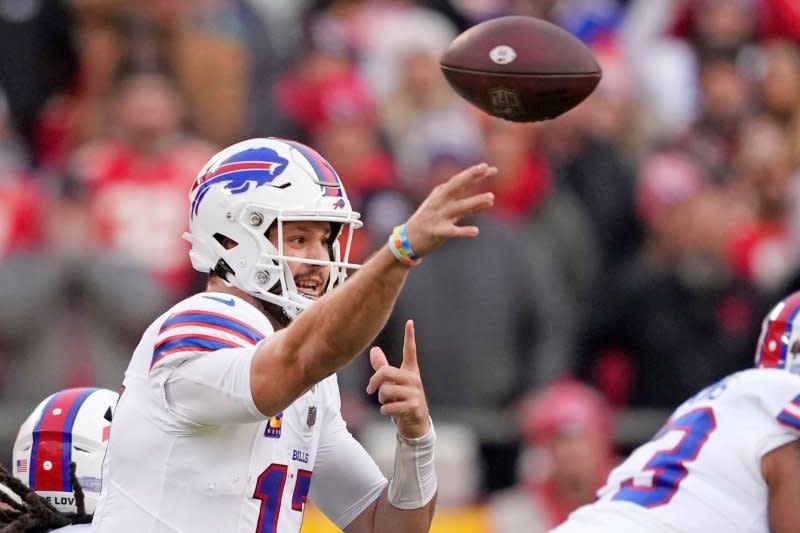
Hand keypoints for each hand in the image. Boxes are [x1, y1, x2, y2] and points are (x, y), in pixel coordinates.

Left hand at [366, 320, 430, 437]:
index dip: (409, 336)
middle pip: (386, 372)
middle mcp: (414, 379)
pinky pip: (389, 406)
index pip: (410, 351)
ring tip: (388, 403)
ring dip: (381, 400)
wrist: (416, 425)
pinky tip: (391, 413)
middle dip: (374, 381)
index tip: (410, 321)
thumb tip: (374, 350)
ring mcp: (415, 393)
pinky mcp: (414, 406)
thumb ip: (383, 368)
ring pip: (385, 391)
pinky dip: (385, 411)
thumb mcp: (393, 384)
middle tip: (370, 389)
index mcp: (410, 371)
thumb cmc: (403, 401)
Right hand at [404, 163, 496, 256]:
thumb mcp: (448, 210)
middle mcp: (439, 202)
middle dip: (470, 176)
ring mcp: (438, 216)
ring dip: (475, 201)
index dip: (474, 174)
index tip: (489, 168)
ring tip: (491, 197)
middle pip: (456, 186)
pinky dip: (463, 231)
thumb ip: (469, 206)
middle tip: (485, 168)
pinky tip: (476, 231)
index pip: (459, 181)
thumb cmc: (430, 221)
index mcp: (441, 195)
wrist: (407, 240)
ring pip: (459, 207)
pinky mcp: (436, 232)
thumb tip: (492, 200)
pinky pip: (452, 231)